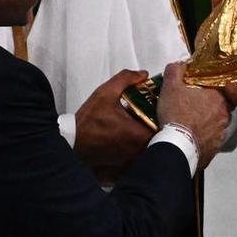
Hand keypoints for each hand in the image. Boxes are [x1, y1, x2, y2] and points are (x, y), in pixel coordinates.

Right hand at [73, 69, 155, 183]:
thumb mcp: (106, 93)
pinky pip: (140, 150)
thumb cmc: (88, 120)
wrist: (72, 142)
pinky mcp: (125, 161)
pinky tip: (131, 129)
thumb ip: (126, 79)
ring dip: (149, 131)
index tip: (159, 104)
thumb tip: (143, 74)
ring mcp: (132, 157)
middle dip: (158, 122)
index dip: (164, 114)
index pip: (163, 125)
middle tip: (153, 109)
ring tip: (143, 118)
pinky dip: (139, 140)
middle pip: (159, 135)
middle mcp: (138, 149)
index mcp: (138, 134)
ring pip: (150, 144)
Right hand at [157, 62, 229, 169]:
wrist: (177, 146)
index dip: (213, 88)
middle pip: (222, 106)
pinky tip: (193, 136)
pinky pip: (213, 139)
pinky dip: (205, 137)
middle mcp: (224, 115)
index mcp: (217, 98)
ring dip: (209, 121)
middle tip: (196, 106)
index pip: (224, 88)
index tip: (203, 91)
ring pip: (219, 123)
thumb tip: (181, 64)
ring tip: (193, 122)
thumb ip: (176, 71)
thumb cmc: (176, 115)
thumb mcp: (171, 87)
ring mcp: (221, 132)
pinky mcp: (215, 147)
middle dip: (211, 105)